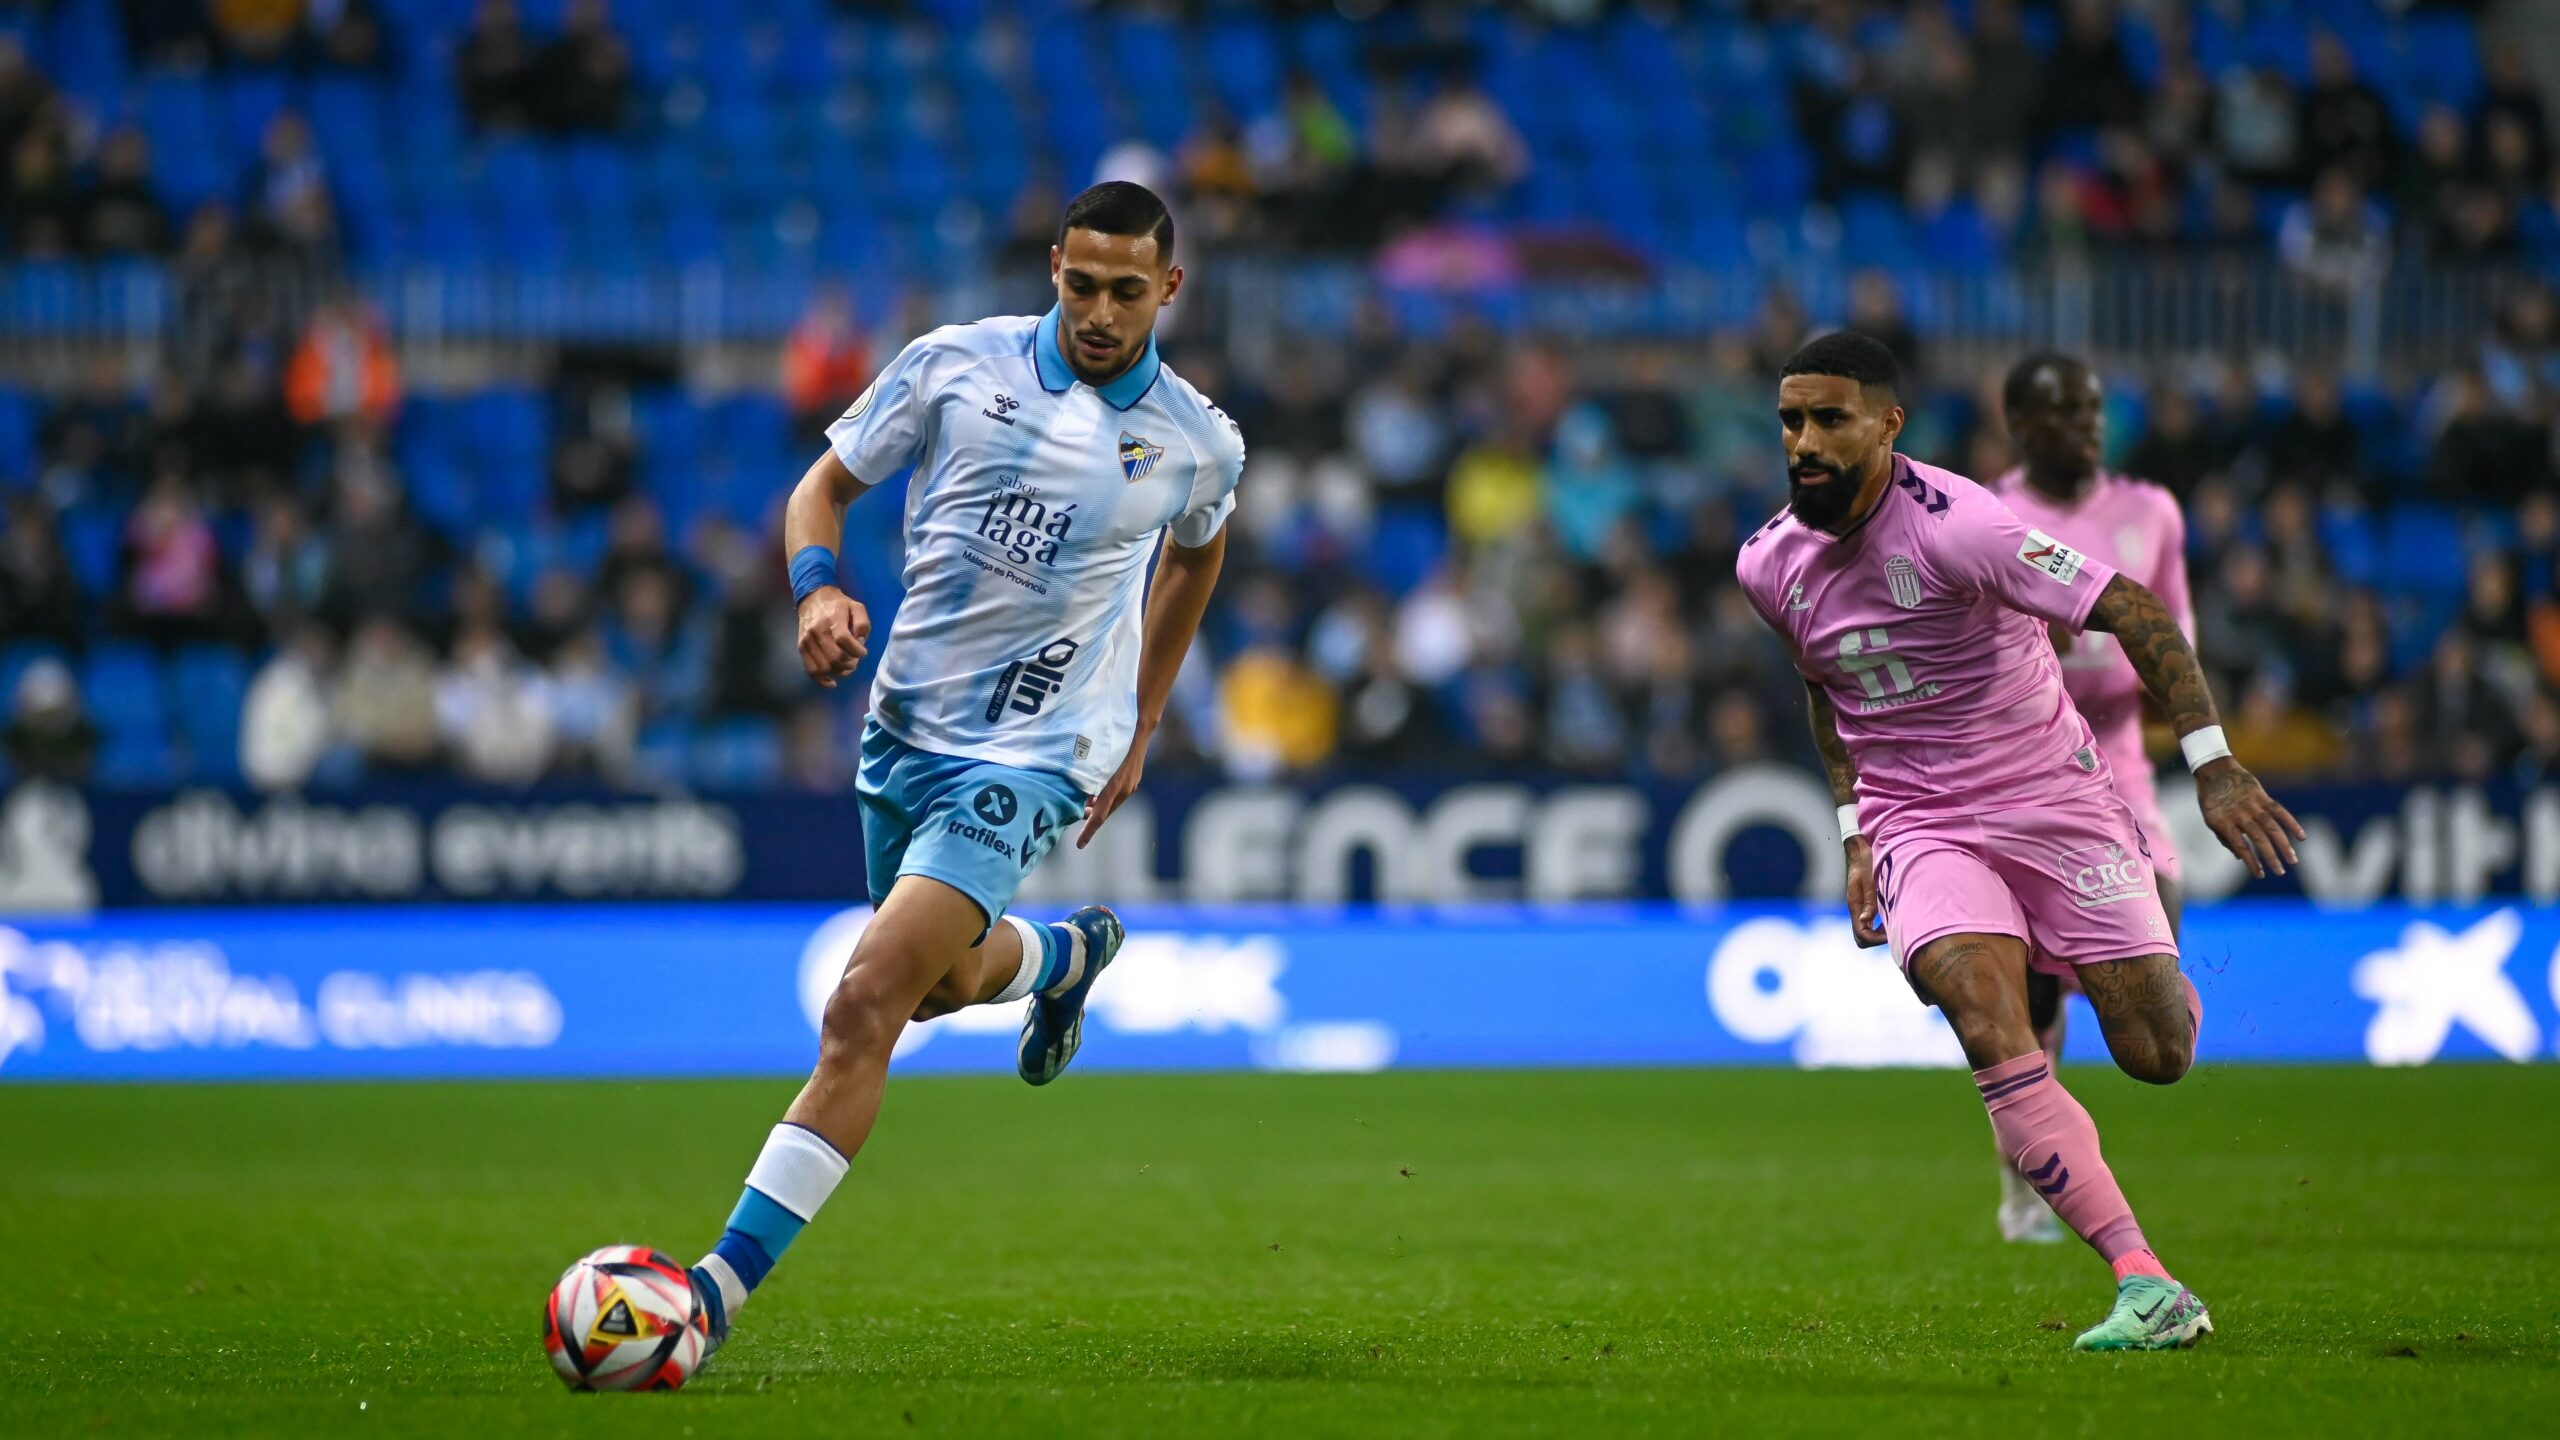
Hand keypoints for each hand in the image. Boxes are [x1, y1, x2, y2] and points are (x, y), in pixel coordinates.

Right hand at [795, 587, 870, 688]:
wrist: (813, 598)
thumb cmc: (839, 605)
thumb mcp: (856, 607)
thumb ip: (863, 624)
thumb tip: (860, 642)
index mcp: (833, 618)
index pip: (844, 640)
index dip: (857, 651)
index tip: (863, 652)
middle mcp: (817, 630)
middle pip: (834, 657)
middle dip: (849, 664)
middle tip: (855, 661)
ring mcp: (807, 640)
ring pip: (824, 667)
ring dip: (839, 672)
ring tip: (846, 667)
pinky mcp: (801, 647)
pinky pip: (810, 670)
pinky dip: (822, 680)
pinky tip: (832, 682)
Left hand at [1076, 737, 1146, 848]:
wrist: (1140, 728)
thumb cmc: (1115, 739)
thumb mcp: (1096, 759)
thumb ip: (1088, 778)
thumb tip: (1076, 794)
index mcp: (1115, 787)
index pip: (1099, 816)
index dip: (1088, 830)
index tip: (1080, 844)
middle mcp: (1125, 789)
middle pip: (1105, 812)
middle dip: (1091, 818)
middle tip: (1073, 818)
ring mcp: (1131, 784)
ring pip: (1111, 804)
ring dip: (1098, 807)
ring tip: (1083, 805)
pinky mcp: (1133, 779)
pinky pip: (1117, 795)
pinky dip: (1105, 797)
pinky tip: (1096, 792)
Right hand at [1844, 835, 1887, 947]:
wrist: (1860, 850)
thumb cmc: (1866, 862)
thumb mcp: (1870, 881)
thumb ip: (1869, 901)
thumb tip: (1865, 920)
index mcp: (1855, 904)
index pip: (1861, 933)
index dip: (1876, 939)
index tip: (1891, 934)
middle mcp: (1855, 908)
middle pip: (1861, 937)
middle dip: (1876, 940)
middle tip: (1892, 932)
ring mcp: (1859, 907)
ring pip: (1865, 931)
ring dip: (1878, 934)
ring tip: (1894, 926)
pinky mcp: (1864, 903)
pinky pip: (1869, 923)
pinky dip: (1879, 926)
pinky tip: (1890, 918)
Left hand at [2196, 756, 2305, 878]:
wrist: (2215, 771)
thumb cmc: (2212, 799)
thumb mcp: (2210, 819)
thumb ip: (2225, 838)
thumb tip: (2241, 858)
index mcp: (2223, 822)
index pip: (2241, 846)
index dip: (2251, 862)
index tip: (2260, 875)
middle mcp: (2239, 814)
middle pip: (2259, 838)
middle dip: (2271, 857)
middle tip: (2280, 872)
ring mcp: (2252, 804)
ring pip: (2272, 827)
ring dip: (2283, 844)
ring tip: (2292, 860)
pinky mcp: (2262, 795)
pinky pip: (2279, 810)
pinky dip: (2291, 823)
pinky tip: (2302, 836)